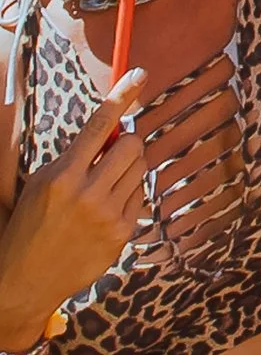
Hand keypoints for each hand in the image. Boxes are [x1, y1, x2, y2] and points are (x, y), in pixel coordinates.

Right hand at [0, 75, 150, 342]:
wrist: (26, 280)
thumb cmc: (31, 224)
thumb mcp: (40, 184)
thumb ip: (74, 157)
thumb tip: (111, 131)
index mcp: (61, 176)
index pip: (98, 125)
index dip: (121, 96)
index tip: (139, 74)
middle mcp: (87, 194)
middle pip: (131, 145)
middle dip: (125, 143)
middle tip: (112, 153)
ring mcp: (108, 215)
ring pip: (140, 169)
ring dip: (128, 168)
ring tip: (104, 184)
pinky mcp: (122, 234)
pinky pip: (140, 196)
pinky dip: (128, 194)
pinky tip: (107, 207)